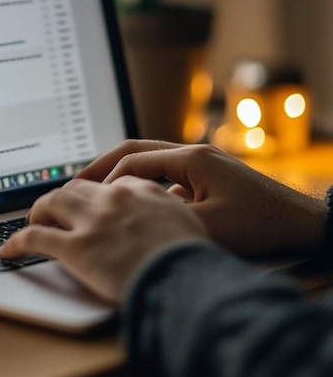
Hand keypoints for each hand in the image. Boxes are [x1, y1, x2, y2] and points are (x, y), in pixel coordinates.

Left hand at [0, 176, 207, 302]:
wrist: (187, 280)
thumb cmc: (194, 258)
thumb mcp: (190, 220)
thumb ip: (171, 205)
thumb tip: (171, 197)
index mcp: (140, 190)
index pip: (107, 184)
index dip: (95, 194)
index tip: (90, 204)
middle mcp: (112, 198)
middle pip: (76, 188)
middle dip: (63, 197)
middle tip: (55, 210)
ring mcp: (91, 221)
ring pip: (51, 202)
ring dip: (39, 211)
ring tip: (33, 221)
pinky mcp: (75, 247)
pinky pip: (35, 238)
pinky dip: (17, 242)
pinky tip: (9, 250)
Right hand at [77, 140, 327, 256]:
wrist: (301, 222)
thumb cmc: (261, 223)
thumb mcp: (211, 228)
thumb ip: (167, 219)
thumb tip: (128, 219)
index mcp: (192, 158)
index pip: (135, 160)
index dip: (108, 181)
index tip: (89, 201)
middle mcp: (192, 152)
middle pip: (135, 149)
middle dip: (103, 165)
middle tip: (75, 181)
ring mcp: (199, 161)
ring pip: (147, 158)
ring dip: (121, 172)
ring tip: (95, 188)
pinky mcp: (205, 174)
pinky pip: (163, 172)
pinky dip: (141, 182)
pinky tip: (132, 201)